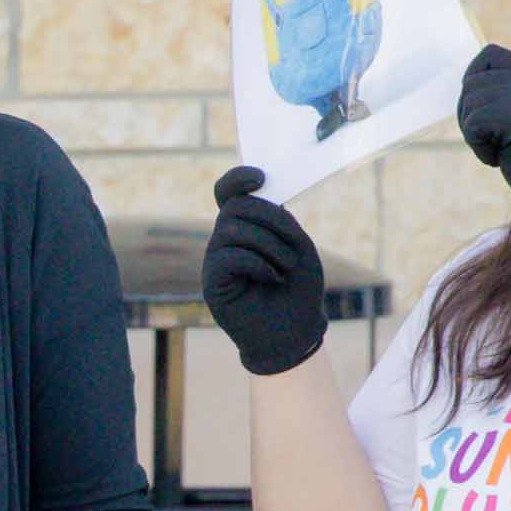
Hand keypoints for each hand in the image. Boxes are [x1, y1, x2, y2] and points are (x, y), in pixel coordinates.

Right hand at [202, 166, 329, 377]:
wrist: (295, 332)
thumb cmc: (298, 289)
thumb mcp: (297, 245)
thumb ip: (278, 219)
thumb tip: (256, 198)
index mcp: (246, 226)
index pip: (228, 192)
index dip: (237, 178)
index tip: (261, 178)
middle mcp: (225, 239)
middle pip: (235, 206)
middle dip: (271, 219)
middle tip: (295, 243)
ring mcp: (215, 260)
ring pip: (231, 229)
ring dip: (268, 244)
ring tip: (286, 267)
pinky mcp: (212, 283)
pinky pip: (227, 257)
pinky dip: (256, 263)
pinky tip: (272, 278)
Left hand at [456, 42, 510, 228]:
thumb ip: (509, 98)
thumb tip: (469, 84)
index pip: (490, 55)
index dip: (475, 77)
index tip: (482, 109)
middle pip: (471, 83)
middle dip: (472, 115)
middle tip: (493, 140)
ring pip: (469, 105)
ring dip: (476, 135)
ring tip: (503, 150)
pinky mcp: (508, 114)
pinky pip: (472, 127)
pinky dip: (481, 149)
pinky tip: (502, 158)